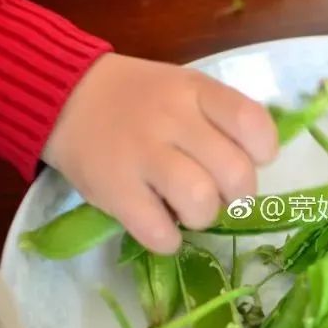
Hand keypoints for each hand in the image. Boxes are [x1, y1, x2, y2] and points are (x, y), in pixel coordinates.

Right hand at [42, 53, 278, 253]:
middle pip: (235, 173)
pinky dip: (167, 239)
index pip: (252, 123)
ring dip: (203, 217)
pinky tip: (161, 227)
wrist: (64, 96)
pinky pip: (159, 232)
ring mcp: (141, 155)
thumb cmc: (137, 99)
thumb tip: (254, 167)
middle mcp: (172, 119)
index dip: (262, 152)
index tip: (250, 159)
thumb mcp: (183, 88)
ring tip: (187, 210)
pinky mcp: (114, 190)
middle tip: (219, 193)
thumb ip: (220, 119)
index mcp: (196, 91)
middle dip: (238, 196)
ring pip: (201, 202)